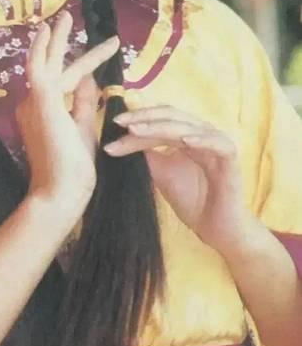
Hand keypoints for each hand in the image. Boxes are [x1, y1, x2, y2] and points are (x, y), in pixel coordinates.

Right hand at [17, 11, 118, 220]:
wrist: (61, 192)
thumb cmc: (73, 170)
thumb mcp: (82, 129)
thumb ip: (83, 104)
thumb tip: (90, 79)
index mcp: (44, 111)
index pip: (66, 81)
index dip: (85, 65)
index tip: (106, 51)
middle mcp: (33, 103)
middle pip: (52, 66)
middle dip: (59, 41)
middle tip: (66, 16)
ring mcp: (34, 101)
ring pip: (45, 62)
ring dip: (54, 39)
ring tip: (64, 16)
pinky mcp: (42, 101)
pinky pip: (39, 68)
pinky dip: (43, 48)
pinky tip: (49, 31)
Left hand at [104, 105, 250, 252]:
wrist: (216, 229)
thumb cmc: (192, 200)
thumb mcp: (161, 174)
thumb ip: (147, 156)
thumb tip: (121, 139)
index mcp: (187, 134)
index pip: (160, 119)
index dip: (138, 119)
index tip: (114, 124)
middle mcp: (202, 133)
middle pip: (172, 116)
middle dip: (144, 118)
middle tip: (121, 123)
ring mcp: (217, 143)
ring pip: (188, 127)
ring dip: (161, 127)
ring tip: (138, 130)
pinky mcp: (231, 157)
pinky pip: (217, 143)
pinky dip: (202, 139)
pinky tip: (184, 141)